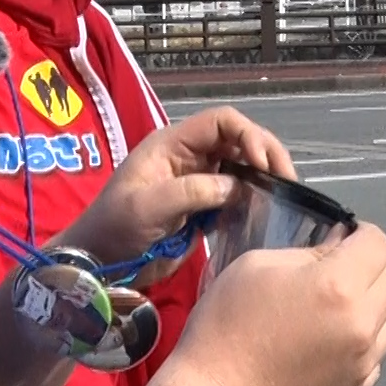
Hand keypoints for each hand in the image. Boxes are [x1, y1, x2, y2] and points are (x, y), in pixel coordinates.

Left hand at [58, 106, 295, 283]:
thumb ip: (192, 192)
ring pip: (241, 166)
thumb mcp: (148, 207)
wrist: (98, 263)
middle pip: (238, 140)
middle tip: (287, 180)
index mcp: (173, 143)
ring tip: (284, 195)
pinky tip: (267, 211)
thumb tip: (237, 186)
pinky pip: (236, 193)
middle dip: (265, 153)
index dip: (247, 136)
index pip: (221, 122)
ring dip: (264, 175)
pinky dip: (254, 198)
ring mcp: (197, 180)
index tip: (263, 165)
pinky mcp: (202, 206)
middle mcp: (189, 156)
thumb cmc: (114, 229)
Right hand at [163, 223, 385, 385]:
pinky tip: (330, 340)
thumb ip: (309, 252)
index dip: (362, 232)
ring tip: (337, 306)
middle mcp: (362, 324)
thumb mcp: (257, 265)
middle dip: (370, 264)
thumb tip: (339, 246)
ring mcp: (364, 361)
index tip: (343, 236)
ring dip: (373, 302)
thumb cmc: (226, 325)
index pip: (379, 243)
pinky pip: (378, 353)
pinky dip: (364, 340)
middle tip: (337, 267)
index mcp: (338, 286)